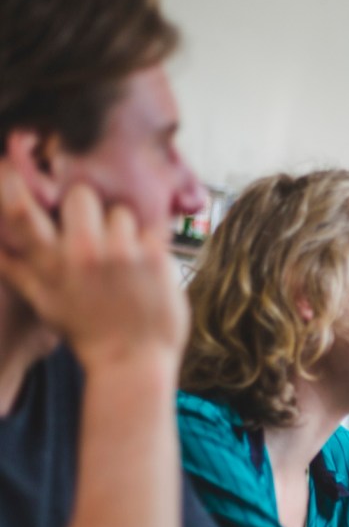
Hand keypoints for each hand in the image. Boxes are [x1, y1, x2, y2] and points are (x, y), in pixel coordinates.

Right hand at [0, 162, 186, 370]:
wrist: (133, 361)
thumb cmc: (86, 331)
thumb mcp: (44, 301)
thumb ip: (17, 268)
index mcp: (51, 263)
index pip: (21, 213)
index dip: (10, 185)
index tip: (7, 165)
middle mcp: (83, 253)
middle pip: (81, 195)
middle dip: (89, 208)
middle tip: (95, 232)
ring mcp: (122, 254)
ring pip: (122, 212)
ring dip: (124, 229)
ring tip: (125, 260)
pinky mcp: (156, 259)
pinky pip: (153, 230)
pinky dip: (152, 246)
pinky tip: (148, 270)